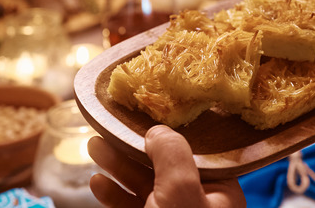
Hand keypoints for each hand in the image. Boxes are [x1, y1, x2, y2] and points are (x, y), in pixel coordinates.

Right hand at [88, 125, 245, 207]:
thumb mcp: (182, 194)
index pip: (194, 151)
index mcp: (220, 193)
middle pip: (163, 165)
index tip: (142, 114)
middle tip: (107, 129)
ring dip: (117, 168)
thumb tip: (159, 131)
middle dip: (133, 147)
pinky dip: (114, 196)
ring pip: (144, 186)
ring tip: (94, 149)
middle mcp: (198, 204)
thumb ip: (172, 156)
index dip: (167, 132)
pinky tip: (97, 184)